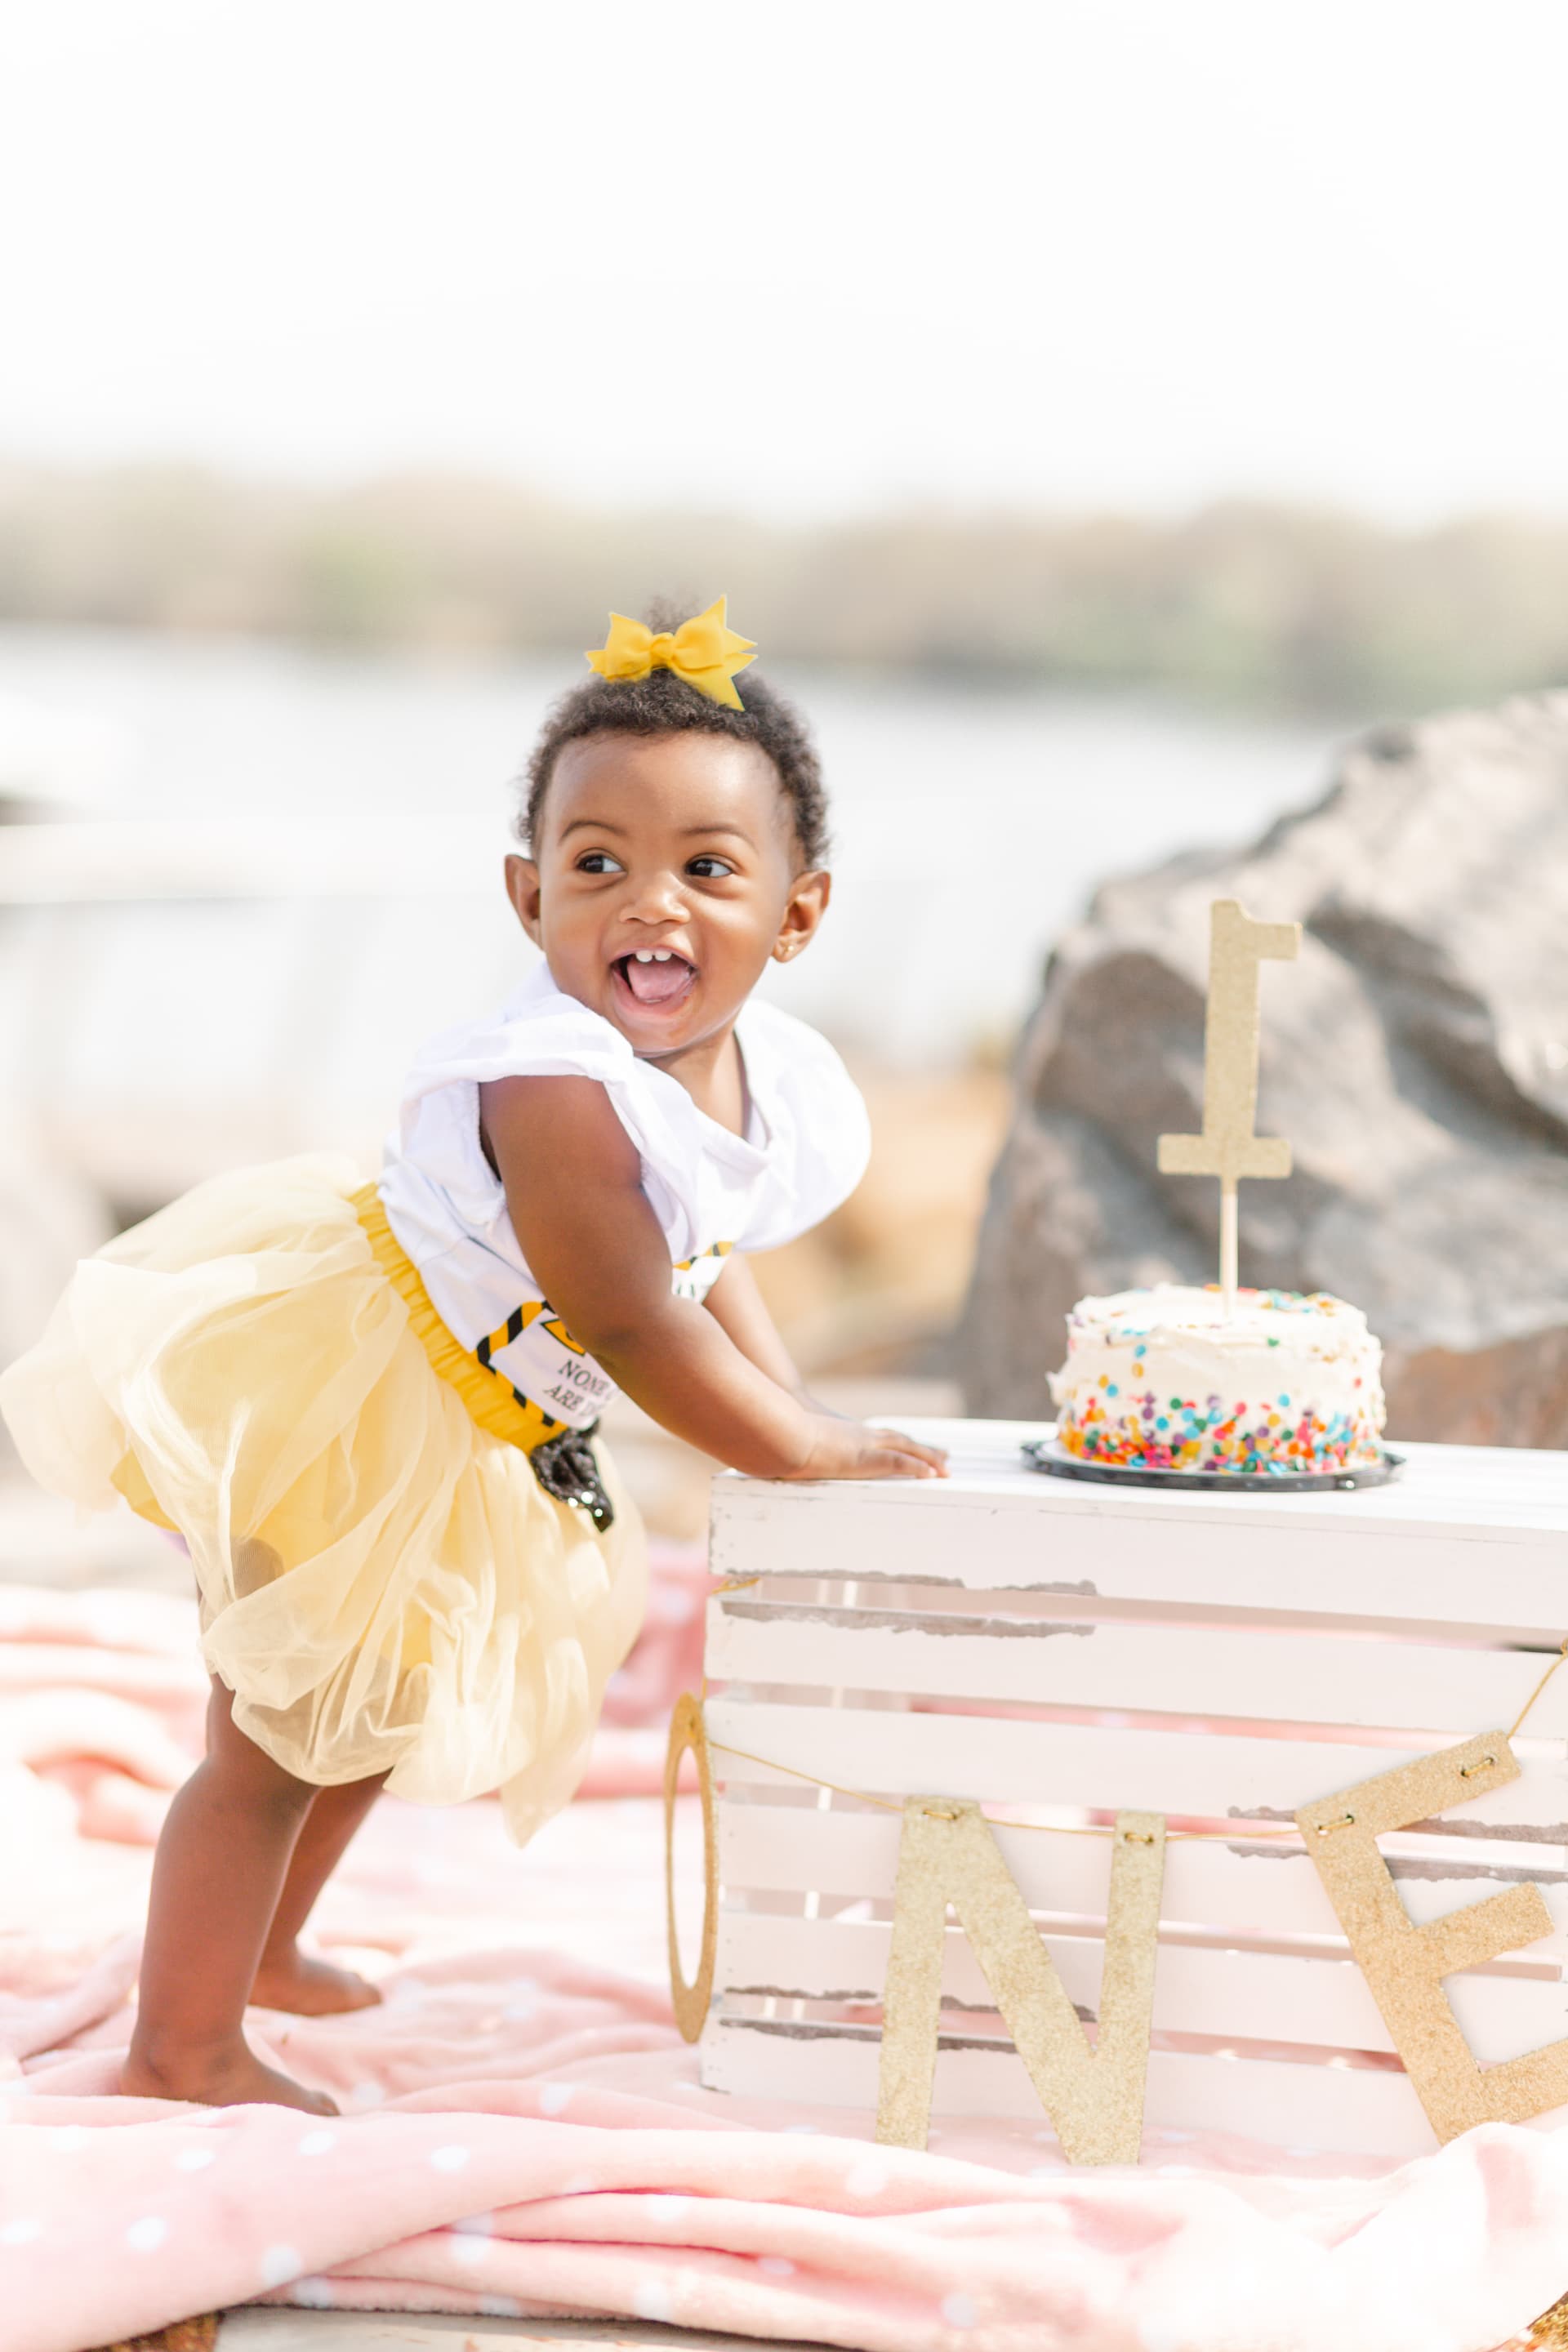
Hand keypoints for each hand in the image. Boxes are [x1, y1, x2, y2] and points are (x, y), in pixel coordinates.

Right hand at [787, 1417, 949, 1481]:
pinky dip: (916, 1466)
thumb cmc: (780, 1436)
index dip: (899, 1441)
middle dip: (923, 1448)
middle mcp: (860, 1435)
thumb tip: (783, 1462)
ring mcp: (864, 1444)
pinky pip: (897, 1462)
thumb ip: (797, 1450)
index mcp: (846, 1434)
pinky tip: (932, 1474)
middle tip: (945, 1456)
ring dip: (928, 1458)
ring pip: (906, 1449)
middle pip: (900, 1439)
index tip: (915, 1446)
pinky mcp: (863, 1457)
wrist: (779, 1431)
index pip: (880, 1436)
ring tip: (947, 1468)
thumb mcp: (793, 1443)